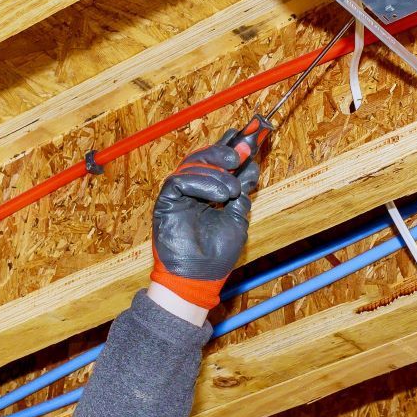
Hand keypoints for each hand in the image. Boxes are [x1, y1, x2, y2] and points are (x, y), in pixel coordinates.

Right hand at [150, 132, 262, 308]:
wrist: (200, 278)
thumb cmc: (217, 255)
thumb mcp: (238, 219)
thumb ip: (241, 194)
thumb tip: (250, 167)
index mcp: (208, 192)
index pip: (218, 163)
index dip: (232, 147)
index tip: (251, 138)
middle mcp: (192, 189)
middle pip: (204, 157)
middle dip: (224, 151)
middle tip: (242, 152)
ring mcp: (178, 194)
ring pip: (192, 164)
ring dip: (216, 171)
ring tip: (232, 188)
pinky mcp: (166, 201)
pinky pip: (179, 180)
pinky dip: (202, 182)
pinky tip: (219, 195)